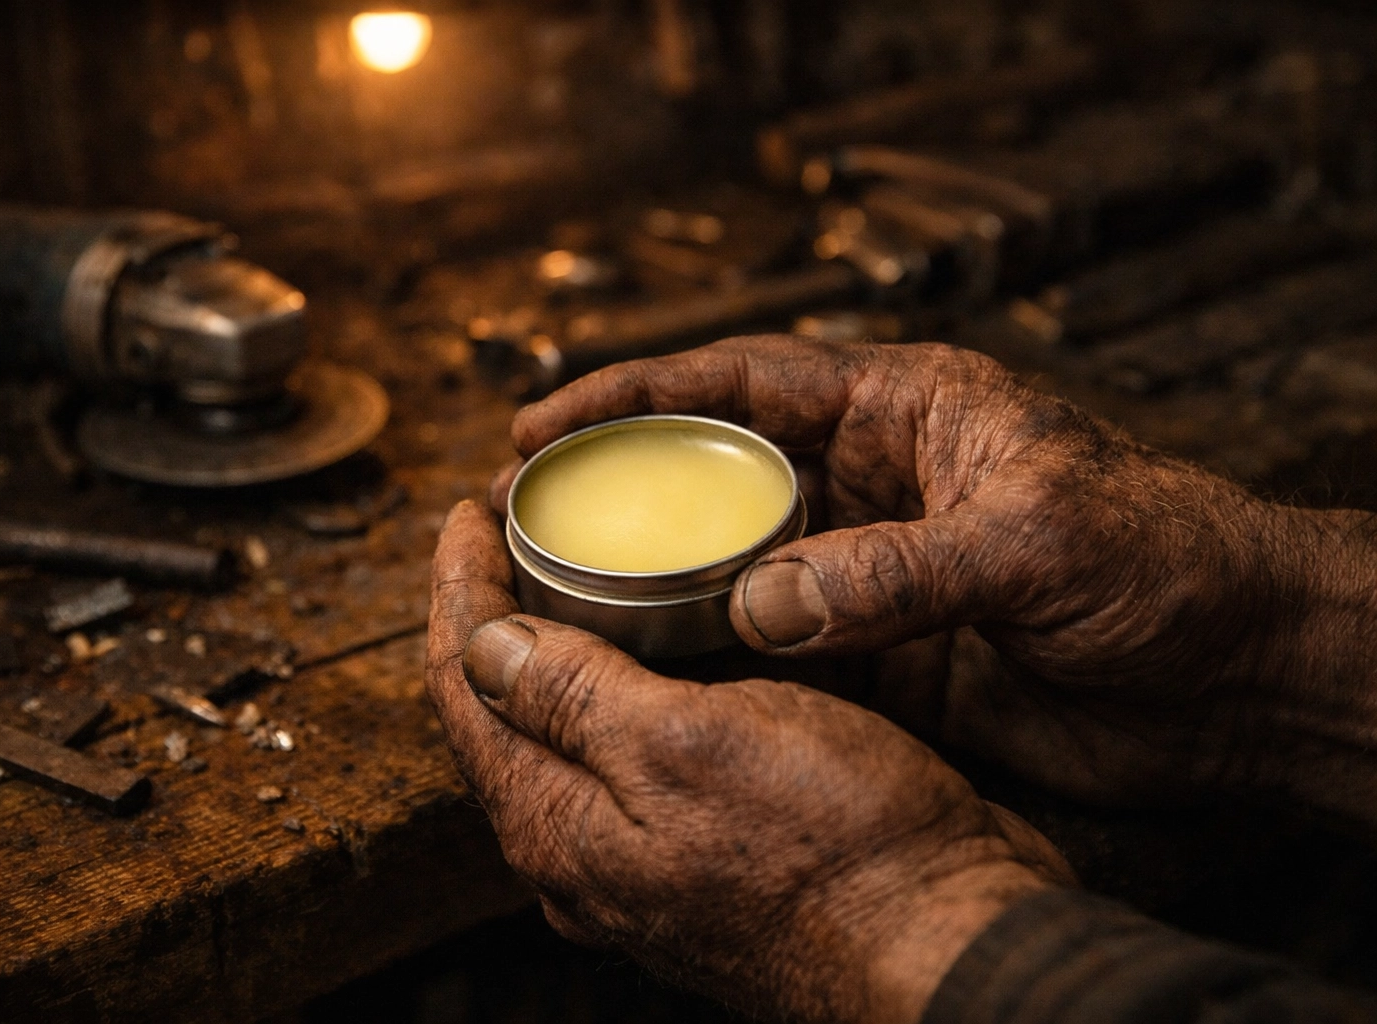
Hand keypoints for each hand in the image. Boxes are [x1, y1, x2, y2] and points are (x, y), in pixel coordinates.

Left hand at [426, 501, 1069, 1023]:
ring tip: (575, 571)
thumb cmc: (831, 847)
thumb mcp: (687, 745)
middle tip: (507, 533)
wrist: (946, 943)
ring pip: (570, 734)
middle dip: (493, 616)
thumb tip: (482, 646)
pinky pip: (637, 754)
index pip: (463, 685)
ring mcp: (642, 857)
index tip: (465, 512)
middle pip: (503, 713)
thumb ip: (572, 699)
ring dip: (559, 648)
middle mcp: (582, 851)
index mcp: (556, 824)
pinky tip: (663, 647)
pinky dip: (628, 686)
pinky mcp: (706, 849)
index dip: (456, 589)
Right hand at [498, 337, 1376, 818]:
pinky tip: (656, 682)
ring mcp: (870, 574)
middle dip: (626, 493)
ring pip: (736, 570)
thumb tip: (763, 608)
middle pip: (717, 475)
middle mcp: (870, 485)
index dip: (633, 393)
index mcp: (902, 412)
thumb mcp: (1034, 543)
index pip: (741, 382)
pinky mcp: (884, 656)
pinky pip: (778, 654)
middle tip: (531, 525)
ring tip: (565, 608)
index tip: (541, 421)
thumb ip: (898, 571)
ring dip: (660, 588)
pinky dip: (719, 668)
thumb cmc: (1165, 561)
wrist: (1237, 673)